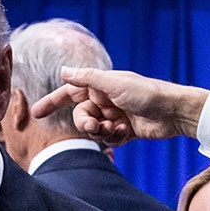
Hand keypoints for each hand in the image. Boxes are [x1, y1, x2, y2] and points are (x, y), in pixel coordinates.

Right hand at [31, 67, 209, 145]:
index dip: (52, 102)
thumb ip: (87, 78)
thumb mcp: (115, 83)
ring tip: (117, 128)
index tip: (36, 113)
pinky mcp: (125, 131)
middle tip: (96, 126)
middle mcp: (106, 100)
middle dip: (85, 123)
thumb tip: (63, 71)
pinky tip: (126, 132)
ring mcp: (115, 116)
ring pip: (94, 129)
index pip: (70, 93)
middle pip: (81, 116)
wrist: (174, 112)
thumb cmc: (147, 93)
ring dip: (102, 131)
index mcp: (101, 85)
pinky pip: (109, 139)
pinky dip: (114, 138)